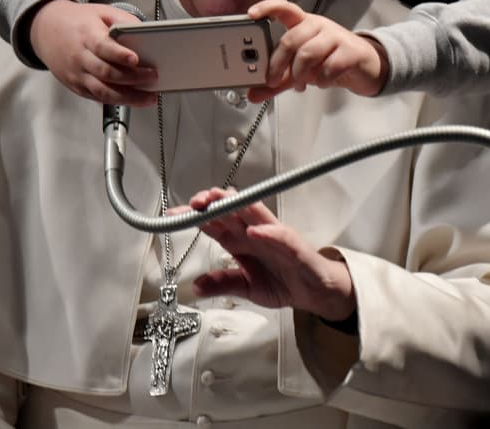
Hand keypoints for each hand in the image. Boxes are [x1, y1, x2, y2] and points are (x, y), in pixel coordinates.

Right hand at [29, 0, 156, 105]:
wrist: (45, 30)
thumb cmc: (77, 21)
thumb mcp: (101, 12)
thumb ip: (123, 21)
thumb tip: (146, 34)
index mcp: (86, 35)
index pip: (103, 47)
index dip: (119, 55)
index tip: (136, 59)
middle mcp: (79, 57)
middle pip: (106, 73)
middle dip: (132, 78)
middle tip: (152, 77)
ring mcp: (76, 75)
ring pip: (102, 92)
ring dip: (128, 97)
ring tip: (149, 97)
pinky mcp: (76, 86)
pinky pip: (97, 98)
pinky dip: (117, 101)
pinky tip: (133, 99)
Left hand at [187, 187, 355, 321]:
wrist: (315, 291)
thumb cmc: (283, 281)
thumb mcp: (246, 287)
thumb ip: (223, 283)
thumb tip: (196, 286)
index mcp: (241, 241)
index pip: (214, 223)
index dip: (195, 217)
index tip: (174, 215)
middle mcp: (255, 232)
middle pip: (230, 211)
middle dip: (212, 203)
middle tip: (194, 201)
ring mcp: (274, 236)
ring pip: (254, 214)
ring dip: (236, 205)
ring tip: (219, 199)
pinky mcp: (294, 246)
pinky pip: (280, 236)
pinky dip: (267, 232)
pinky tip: (254, 231)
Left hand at [246, 0, 389, 101]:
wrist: (365, 65)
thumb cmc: (330, 60)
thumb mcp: (300, 69)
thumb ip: (278, 81)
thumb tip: (253, 94)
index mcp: (303, 24)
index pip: (284, 8)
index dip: (267, 7)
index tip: (251, 14)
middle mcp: (318, 26)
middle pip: (291, 38)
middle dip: (278, 62)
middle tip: (272, 80)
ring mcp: (335, 36)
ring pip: (308, 52)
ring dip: (299, 73)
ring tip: (299, 84)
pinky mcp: (351, 51)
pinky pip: (330, 66)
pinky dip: (321, 79)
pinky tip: (320, 83)